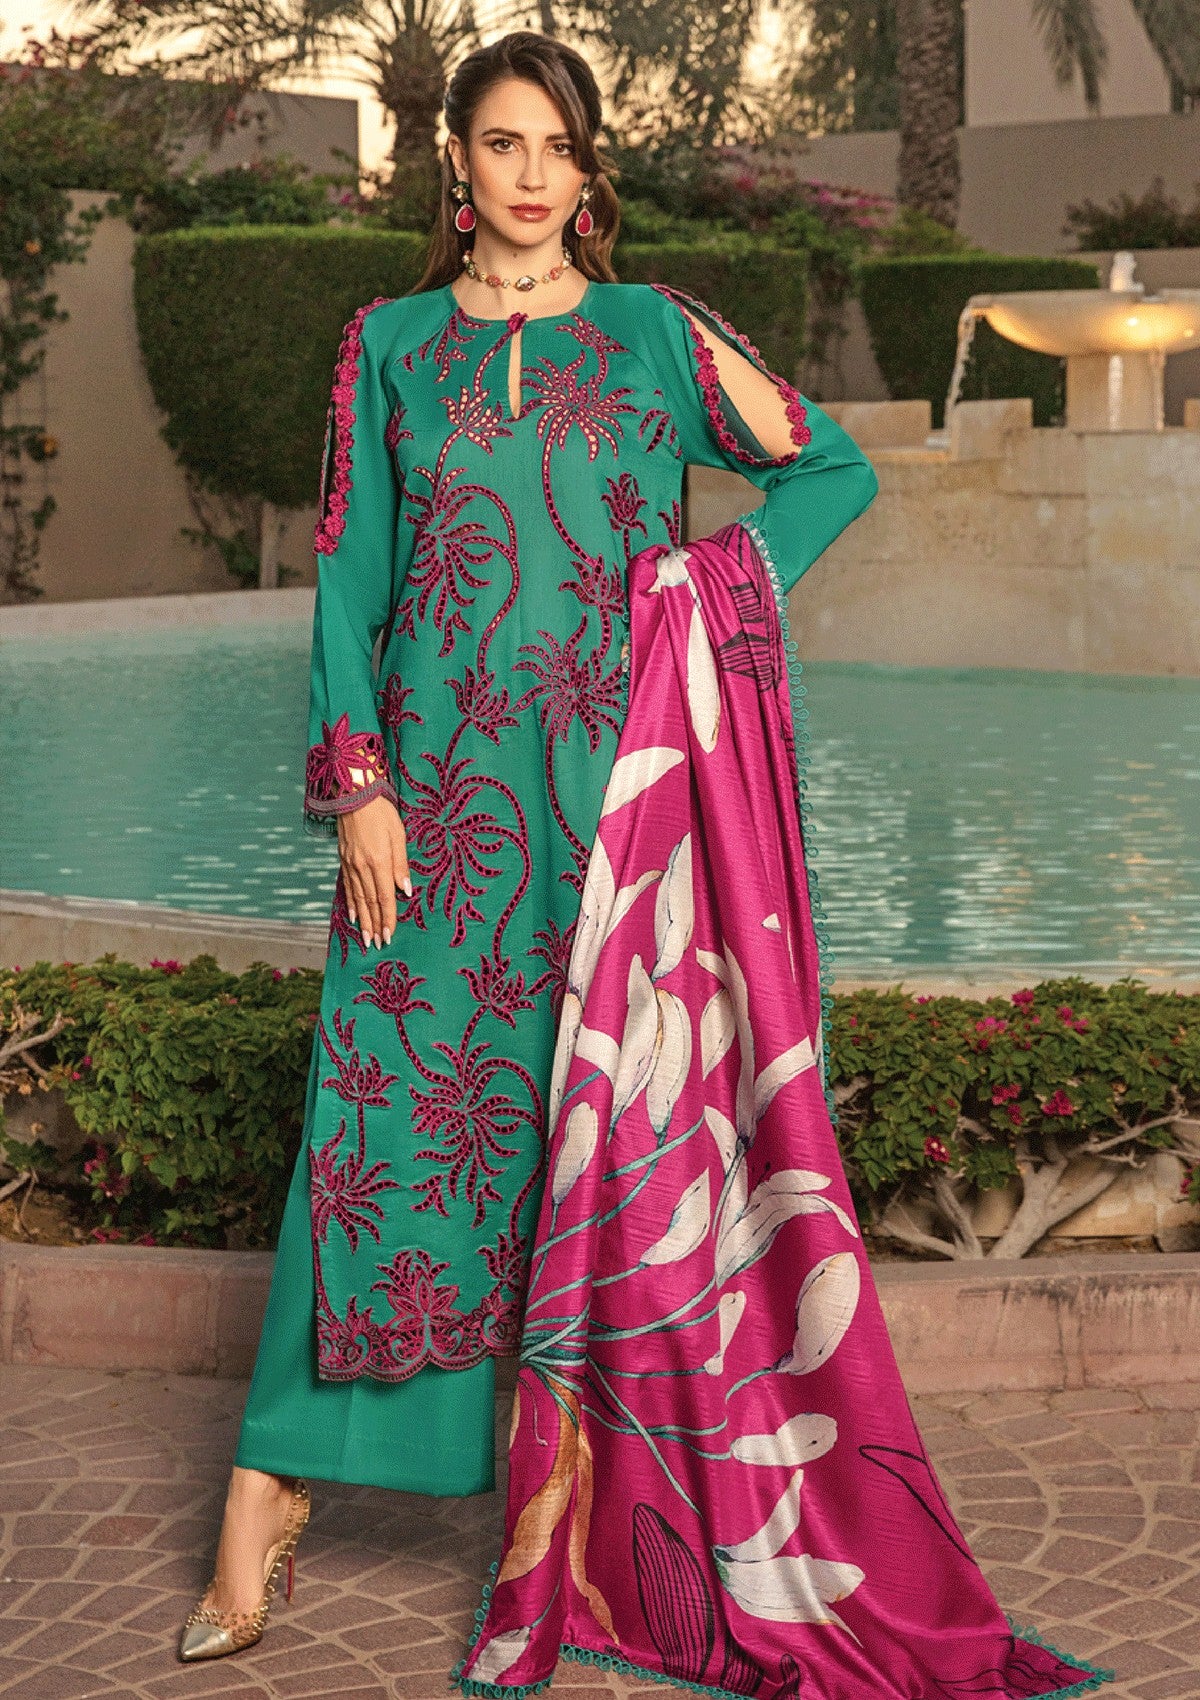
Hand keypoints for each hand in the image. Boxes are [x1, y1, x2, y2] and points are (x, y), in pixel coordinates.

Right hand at [336, 794, 410, 948]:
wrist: (354, 793)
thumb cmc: (382, 812)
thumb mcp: (398, 834)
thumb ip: (401, 864)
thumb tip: (404, 890)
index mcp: (378, 861)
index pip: (384, 897)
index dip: (388, 918)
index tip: (390, 936)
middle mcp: (362, 867)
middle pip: (370, 903)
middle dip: (375, 925)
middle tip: (378, 944)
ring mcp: (350, 864)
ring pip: (357, 898)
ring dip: (362, 920)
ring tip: (366, 937)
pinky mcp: (344, 859)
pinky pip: (347, 886)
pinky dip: (351, 903)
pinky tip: (353, 915)